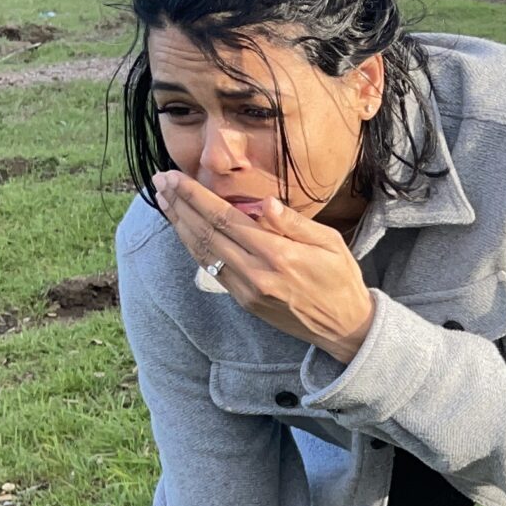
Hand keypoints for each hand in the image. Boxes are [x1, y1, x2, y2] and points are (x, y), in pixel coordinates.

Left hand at [155, 170, 376, 363]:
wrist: (345, 328)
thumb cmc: (341, 279)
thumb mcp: (330, 243)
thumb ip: (295, 223)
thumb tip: (265, 202)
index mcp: (278, 254)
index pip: (225, 218)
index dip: (196, 196)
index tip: (175, 177)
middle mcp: (257, 273)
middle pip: (206, 233)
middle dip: (180, 204)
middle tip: (160, 181)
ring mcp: (247, 290)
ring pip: (202, 252)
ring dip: (179, 224)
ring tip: (163, 201)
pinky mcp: (244, 301)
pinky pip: (211, 268)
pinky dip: (193, 246)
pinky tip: (184, 230)